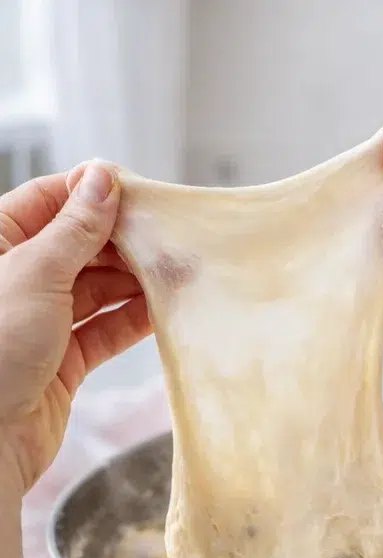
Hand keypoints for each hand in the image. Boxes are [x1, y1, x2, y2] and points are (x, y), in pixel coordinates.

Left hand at [0, 162, 151, 498]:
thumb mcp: (37, 272)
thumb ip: (76, 227)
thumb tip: (104, 178)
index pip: (50, 201)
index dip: (94, 195)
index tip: (140, 194)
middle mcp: (16, 278)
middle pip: (78, 244)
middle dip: (123, 242)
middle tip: (168, 238)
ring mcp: (40, 321)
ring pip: (95, 288)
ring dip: (135, 282)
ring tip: (175, 273)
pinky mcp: (62, 362)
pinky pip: (104, 331)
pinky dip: (133, 321)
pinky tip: (162, 309)